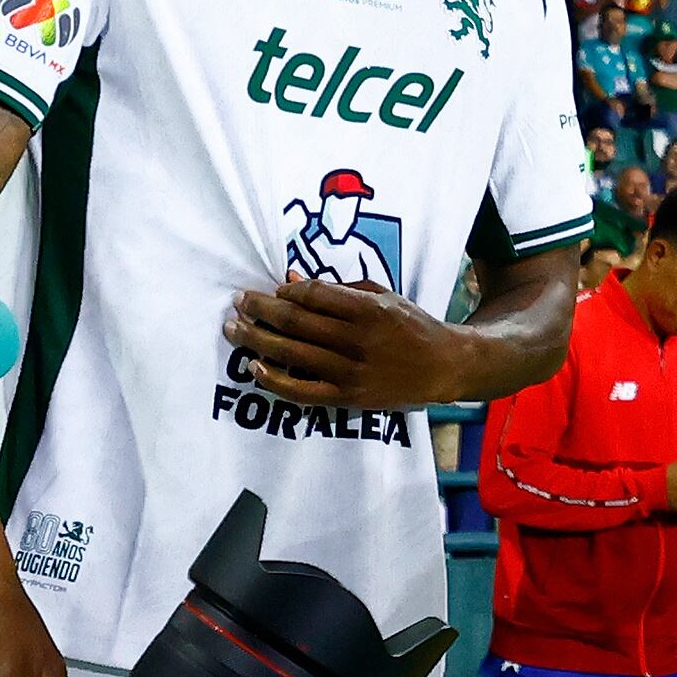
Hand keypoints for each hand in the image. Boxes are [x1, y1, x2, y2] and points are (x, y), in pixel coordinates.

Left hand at [224, 277, 474, 409]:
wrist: (444, 367)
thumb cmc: (412, 325)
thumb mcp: (384, 295)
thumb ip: (339, 288)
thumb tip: (290, 279)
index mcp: (368, 309)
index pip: (313, 295)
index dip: (285, 291)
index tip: (270, 289)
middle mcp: (357, 340)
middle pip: (295, 322)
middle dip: (259, 309)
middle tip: (237, 302)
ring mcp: (351, 371)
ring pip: (292, 354)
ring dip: (256, 340)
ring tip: (233, 329)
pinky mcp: (348, 397)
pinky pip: (302, 391)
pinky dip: (275, 380)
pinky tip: (255, 368)